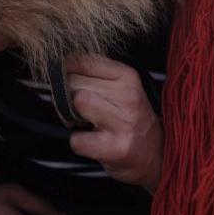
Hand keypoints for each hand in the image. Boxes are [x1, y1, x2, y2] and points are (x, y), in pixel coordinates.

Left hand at [65, 54, 163, 191]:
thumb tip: (57, 67)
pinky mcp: (116, 148)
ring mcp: (124, 123)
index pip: (80, 61)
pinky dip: (79, 143)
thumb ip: (91, 74)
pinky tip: (92, 141)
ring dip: (71, 117)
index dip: (67, 74)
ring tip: (84, 123)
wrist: (156, 153)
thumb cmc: (128, 117)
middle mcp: (129, 96)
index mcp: (127, 76)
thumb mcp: (119, 88)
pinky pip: (77, 139)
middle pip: (74, 83)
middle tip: (80, 110)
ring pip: (78, 103)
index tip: (72, 85)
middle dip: (68, 97)